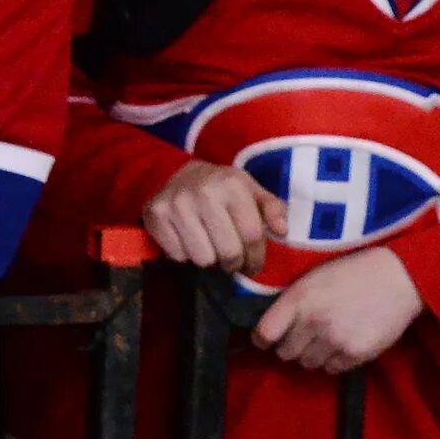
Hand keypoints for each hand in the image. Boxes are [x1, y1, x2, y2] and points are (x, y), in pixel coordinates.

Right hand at [143, 162, 289, 274]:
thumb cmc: (220, 187)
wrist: (174, 174)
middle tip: (232, 260)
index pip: (251, 236)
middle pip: (228, 253)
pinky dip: (186, 254)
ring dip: (210, 259)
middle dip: (234, 263)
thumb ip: (272, 208)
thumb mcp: (250, 189)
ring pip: (202, 259)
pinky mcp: (156, 216)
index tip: (254, 264)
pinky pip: (178, 256)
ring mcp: (177, 204)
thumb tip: (283, 230)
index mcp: (232, 184)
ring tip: (210, 247)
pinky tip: (189, 240)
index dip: (256, 257)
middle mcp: (204, 193)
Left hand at [252, 248, 424, 373]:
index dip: (263, 339)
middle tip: (306, 335)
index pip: (265, 333)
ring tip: (329, 337)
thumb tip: (272, 326)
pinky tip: (345, 342)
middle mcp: (313, 321)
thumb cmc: (354, 272)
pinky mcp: (355, 354)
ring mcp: (334, 340)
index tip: (267, 339)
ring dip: (314, 354)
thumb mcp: (315, 277)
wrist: (399, 277)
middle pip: (285, 353)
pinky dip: (335, 360)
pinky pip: (332, 369)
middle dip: (292, 346)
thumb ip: (293, 301)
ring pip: (308, 364)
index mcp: (299, 297)